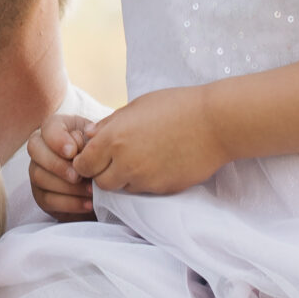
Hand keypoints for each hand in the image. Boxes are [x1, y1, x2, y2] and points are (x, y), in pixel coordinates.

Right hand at [28, 112, 97, 221]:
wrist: (104, 178)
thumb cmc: (100, 153)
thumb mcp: (99, 140)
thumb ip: (93, 138)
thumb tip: (86, 141)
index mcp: (56, 128)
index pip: (48, 127)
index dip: (57, 139)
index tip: (73, 152)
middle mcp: (40, 148)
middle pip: (35, 150)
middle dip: (57, 165)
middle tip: (78, 176)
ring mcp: (37, 171)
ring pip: (39, 176)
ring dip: (67, 187)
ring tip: (90, 191)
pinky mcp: (41, 195)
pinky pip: (47, 200)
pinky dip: (70, 204)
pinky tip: (88, 203)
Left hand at [71, 88, 224, 195]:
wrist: (215, 123)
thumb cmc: (176, 106)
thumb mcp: (137, 106)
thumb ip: (109, 123)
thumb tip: (89, 135)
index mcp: (114, 138)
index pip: (83, 164)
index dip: (86, 161)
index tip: (95, 156)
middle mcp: (125, 162)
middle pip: (100, 182)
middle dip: (103, 174)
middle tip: (115, 161)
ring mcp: (145, 179)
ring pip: (123, 188)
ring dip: (125, 179)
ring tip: (142, 159)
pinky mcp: (163, 189)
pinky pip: (145, 191)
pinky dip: (146, 182)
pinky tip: (160, 164)